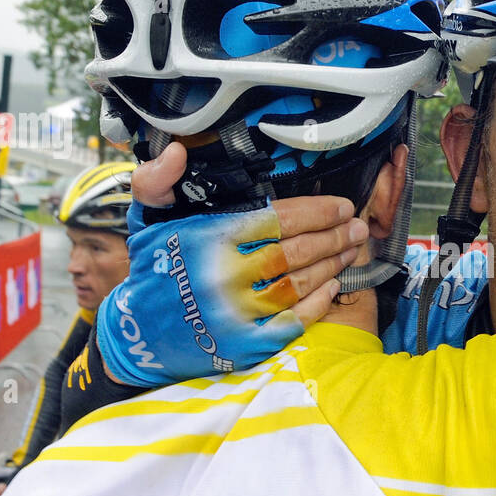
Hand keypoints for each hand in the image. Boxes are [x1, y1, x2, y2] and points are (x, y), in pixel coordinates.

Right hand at [95, 142, 366, 387]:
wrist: (137, 335)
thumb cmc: (151, 269)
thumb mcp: (147, 218)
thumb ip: (159, 181)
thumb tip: (177, 151)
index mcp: (210, 240)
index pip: (279, 219)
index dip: (318, 211)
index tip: (341, 206)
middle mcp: (226, 276)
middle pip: (297, 251)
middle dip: (334, 237)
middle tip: (357, 227)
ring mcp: (238, 313)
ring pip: (300, 284)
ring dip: (332, 265)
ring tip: (350, 250)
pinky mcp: (245, 344)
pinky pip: (293, 322)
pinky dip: (317, 303)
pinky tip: (334, 285)